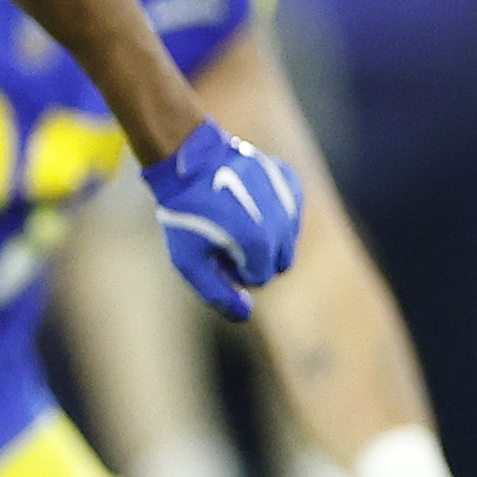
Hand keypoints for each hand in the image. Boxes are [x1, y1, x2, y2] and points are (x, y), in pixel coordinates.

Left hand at [148, 120, 303, 321]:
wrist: (190, 161)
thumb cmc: (186, 213)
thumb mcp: (189, 261)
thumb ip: (217, 293)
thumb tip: (245, 314)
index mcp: (262, 245)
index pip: (260, 279)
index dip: (234, 271)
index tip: (213, 253)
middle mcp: (284, 223)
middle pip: (280, 262)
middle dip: (254, 258)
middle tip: (223, 240)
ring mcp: (291, 200)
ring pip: (288, 238)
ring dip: (265, 237)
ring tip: (232, 219)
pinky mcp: (291, 182)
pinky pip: (291, 211)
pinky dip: (274, 212)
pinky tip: (246, 200)